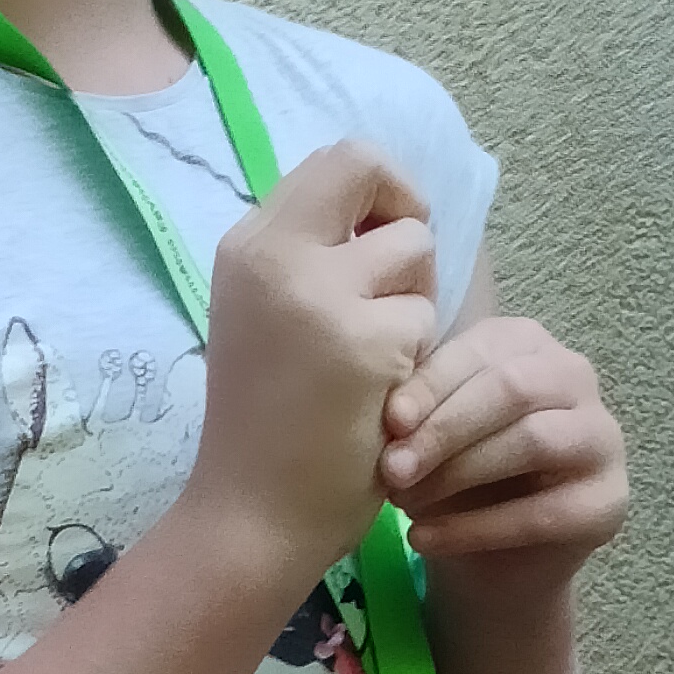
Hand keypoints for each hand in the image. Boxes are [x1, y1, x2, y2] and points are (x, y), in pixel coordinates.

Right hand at [187, 145, 441, 583]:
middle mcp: (271, 254)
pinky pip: (426, 319)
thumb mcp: (268, 315)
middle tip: (398, 288)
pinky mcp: (363, 344)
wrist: (251, 514)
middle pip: (371, 169)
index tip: (383, 243)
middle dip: (404, 221)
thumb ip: (311, 258)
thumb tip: (384, 208)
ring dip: (413, 301)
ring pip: (414, 249)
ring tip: (378, 359)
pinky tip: (381, 398)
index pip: (337, 159)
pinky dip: (417, 360)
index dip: (380, 191)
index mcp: (248, 245)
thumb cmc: (269, 420)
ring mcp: (316, 296)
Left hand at [378, 318, 627, 592]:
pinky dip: (473, 529)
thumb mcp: (431, 429)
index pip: (483, 350)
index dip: (433, 383)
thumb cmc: (456, 473)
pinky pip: (541, 513)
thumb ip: (420, 407)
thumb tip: (392, 416)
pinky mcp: (607, 503)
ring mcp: (602, 440)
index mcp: (528, 344)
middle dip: (445, 428)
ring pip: (533, 441)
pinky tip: (424, 539)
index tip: (389, 422)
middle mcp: (576, 379)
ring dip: (458, 474)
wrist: (493, 555)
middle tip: (391, 469)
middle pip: (512, 389)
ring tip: (403, 503)